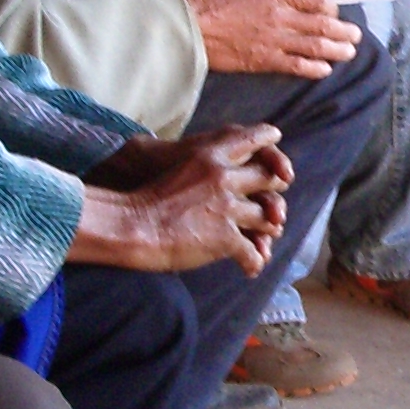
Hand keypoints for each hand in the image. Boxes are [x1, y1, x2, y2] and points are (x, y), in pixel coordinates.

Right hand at [67, 126, 292, 277]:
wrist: (131, 226)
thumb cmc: (147, 199)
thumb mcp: (181, 167)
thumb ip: (207, 167)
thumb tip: (225, 177)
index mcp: (211, 154)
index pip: (253, 140)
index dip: (270, 146)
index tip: (278, 155)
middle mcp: (224, 176)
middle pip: (269, 178)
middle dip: (274, 194)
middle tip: (275, 209)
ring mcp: (227, 207)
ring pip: (267, 218)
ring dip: (268, 231)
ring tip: (264, 243)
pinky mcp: (225, 238)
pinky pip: (253, 252)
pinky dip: (254, 262)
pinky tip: (249, 268)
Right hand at [184, 0, 361, 77]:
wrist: (189, 24)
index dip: (332, 7)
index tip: (335, 11)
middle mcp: (282, 16)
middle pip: (324, 24)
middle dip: (344, 31)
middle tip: (356, 35)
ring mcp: (276, 40)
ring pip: (317, 46)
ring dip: (338, 50)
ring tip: (349, 52)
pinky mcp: (265, 61)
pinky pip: (298, 66)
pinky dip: (315, 68)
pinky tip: (325, 69)